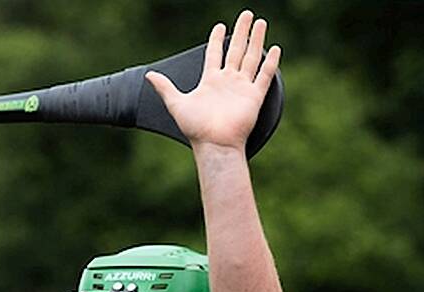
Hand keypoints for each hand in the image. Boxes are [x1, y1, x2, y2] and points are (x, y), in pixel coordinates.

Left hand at [145, 11, 280, 151]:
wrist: (214, 144)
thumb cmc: (196, 128)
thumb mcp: (176, 104)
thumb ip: (165, 88)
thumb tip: (149, 76)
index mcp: (210, 81)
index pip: (214, 54)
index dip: (217, 40)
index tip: (220, 26)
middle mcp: (227, 82)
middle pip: (235, 50)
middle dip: (240, 32)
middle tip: (245, 14)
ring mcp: (242, 88)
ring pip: (251, 57)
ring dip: (256, 40)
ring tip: (260, 22)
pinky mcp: (254, 96)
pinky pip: (265, 76)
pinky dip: (270, 62)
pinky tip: (274, 49)